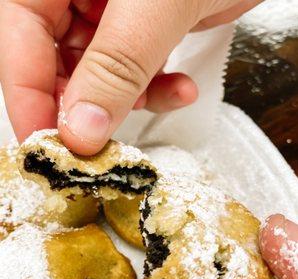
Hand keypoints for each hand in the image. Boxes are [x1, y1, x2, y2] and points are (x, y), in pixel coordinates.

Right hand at [0, 0, 261, 154]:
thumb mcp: (157, 5)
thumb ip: (116, 66)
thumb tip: (82, 128)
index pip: (18, 39)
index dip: (27, 99)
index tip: (45, 146)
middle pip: (55, 61)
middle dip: (83, 106)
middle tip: (98, 142)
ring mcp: (111, 9)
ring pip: (100, 75)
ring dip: (129, 99)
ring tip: (154, 102)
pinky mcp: (143, 26)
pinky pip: (136, 70)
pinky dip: (157, 87)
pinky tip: (180, 88)